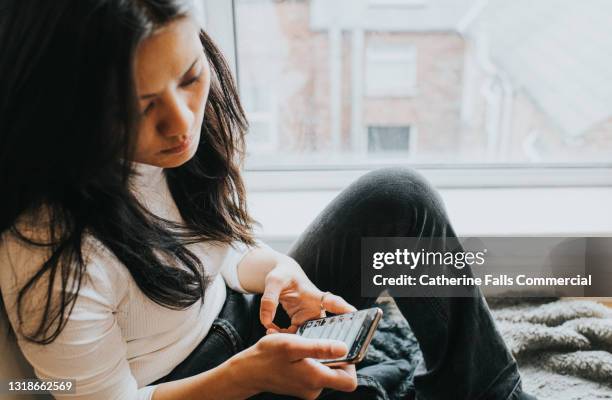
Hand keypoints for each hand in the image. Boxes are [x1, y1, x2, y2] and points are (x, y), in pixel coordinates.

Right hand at [231, 333, 357, 398]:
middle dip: (334, 356)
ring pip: (326, 371)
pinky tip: (298, 351)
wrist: (247, 371)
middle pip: (339, 375)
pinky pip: (315, 372)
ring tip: (305, 344)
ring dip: (320, 357)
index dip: (352, 365)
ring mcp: (308, 388)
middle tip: (322, 340)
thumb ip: (319, 348)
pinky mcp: (301, 385)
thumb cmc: (268, 356)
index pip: (349, 381)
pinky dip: (311, 360)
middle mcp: (314, 388)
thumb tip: (344, 349)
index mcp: (316, 379)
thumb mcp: (293, 345)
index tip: (343, 347)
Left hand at [259, 255, 356, 333]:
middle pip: (324, 328)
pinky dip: (282, 336)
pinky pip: (294, 336)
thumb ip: (269, 299)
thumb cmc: (282, 275)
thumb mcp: (273, 282)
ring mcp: (309, 318)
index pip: (332, 302)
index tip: (354, 315)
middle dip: (316, 340)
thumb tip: (265, 321)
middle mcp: (316, 309)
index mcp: (315, 295)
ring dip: (291, 339)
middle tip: (301, 344)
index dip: (344, 310)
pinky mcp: (300, 324)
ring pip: (307, 336)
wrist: (280, 279)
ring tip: (270, 331)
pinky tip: (270, 329)